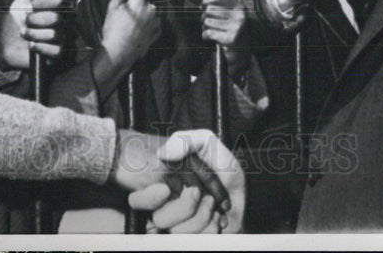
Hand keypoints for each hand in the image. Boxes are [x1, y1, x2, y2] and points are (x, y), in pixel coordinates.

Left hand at [0, 0, 73, 69]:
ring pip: (55, 34)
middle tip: (25, 21)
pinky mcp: (58, 54)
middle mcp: (62, 21)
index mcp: (55, 7)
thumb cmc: (16, 21)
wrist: (6, 45)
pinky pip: (56, 50)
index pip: (59, 1)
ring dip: (34, 34)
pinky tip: (31, 45)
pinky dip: (41, 47)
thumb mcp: (21, 1)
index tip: (30, 6)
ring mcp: (62, 38)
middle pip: (58, 17)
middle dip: (36, 19)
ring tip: (23, 33)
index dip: (44, 3)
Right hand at [100, 0, 160, 70]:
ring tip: (132, 25)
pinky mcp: (158, 31)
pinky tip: (138, 31)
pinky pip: (154, 22)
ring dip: (144, 14)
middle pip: (147, 0)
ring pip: (151, 11)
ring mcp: (157, 21)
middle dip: (140, 4)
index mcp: (140, 1)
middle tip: (128, 15)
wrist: (119, 52)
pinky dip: (148, 24)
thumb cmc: (113, 29)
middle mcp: (152, 9)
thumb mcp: (113, 7)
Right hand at [127, 129, 245, 232]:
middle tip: (199, 193)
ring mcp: (182, 225)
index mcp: (163, 185)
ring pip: (178, 233)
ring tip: (213, 203)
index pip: (137, 200)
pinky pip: (196, 241)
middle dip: (184, 207)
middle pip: (159, 220)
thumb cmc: (223, 166)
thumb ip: (185, 140)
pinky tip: (219, 217)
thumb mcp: (206, 142)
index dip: (146, 198)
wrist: (245, 189)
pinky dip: (211, 228)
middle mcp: (169, 208)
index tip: (164, 190)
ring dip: (201, 217)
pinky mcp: (197, 237)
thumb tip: (162, 154)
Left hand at [201, 0, 248, 73]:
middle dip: (204, 16)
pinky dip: (204, 35)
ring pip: (207, 22)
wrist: (241, 52)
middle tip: (205, 22)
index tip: (202, 4)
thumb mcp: (232, 13)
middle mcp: (240, 16)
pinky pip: (209, 33)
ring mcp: (236, 27)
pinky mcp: (231, 39)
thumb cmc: (233, 29)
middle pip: (210, 10)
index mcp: (239, 7)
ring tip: (208, 30)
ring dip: (204, 27)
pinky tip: (207, 37)